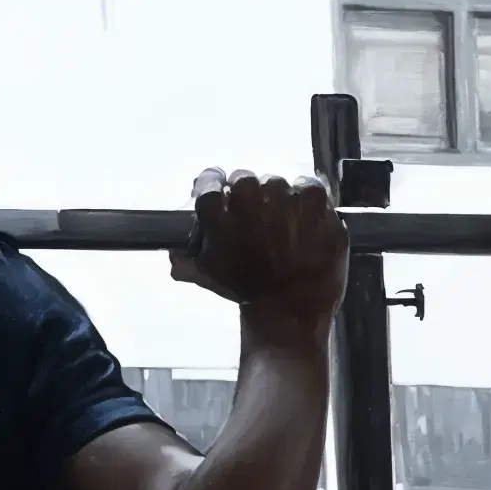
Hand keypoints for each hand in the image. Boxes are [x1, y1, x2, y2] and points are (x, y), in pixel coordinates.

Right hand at [174, 170, 349, 319]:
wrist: (292, 309)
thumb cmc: (246, 292)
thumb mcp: (206, 275)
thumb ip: (185, 259)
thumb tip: (175, 250)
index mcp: (218, 212)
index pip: (209, 181)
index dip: (213, 184)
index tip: (221, 193)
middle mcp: (249, 196)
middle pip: (244, 179)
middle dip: (247, 195)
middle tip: (256, 217)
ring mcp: (285, 196)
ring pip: (277, 183)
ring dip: (277, 198)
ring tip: (283, 222)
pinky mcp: (315, 200)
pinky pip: (309, 185)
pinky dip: (306, 196)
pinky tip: (305, 215)